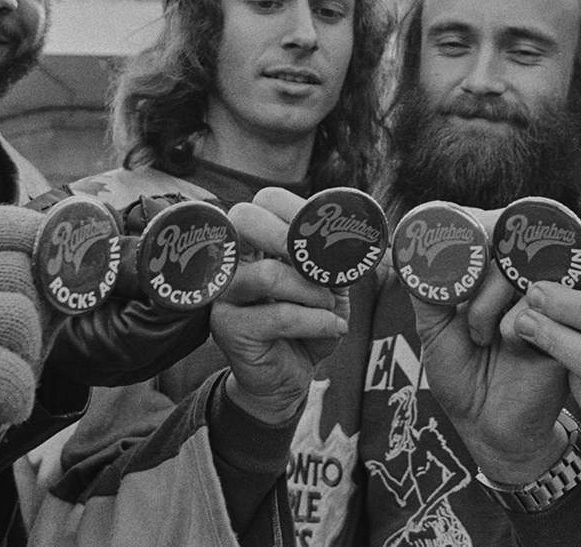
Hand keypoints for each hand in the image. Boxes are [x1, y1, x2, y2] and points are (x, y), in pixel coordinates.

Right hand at [0, 205, 46, 514]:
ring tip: (11, 374)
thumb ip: (45, 285)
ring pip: (18, 316)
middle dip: (40, 313)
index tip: (62, 256)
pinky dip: (18, 396)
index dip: (34, 232)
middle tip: (25, 347)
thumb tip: (98, 252)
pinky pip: (5, 371)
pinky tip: (5, 407)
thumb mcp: (14, 316)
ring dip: (30, 354)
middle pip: (17, 271)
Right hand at [214, 188, 349, 424]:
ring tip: (329, 305)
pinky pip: (278, 316)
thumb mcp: (328, 286)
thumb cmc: (306, 324)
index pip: (264, 200)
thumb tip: (356, 238)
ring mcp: (224, 292)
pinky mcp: (226, 327)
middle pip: (245, 218)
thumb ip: (334, 260)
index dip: (298, 208)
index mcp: (255, 240)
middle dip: (289, 235)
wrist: (287, 378)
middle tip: (320, 262)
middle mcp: (232, 259)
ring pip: (268, 274)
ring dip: (311, 291)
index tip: (327, 231)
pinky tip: (333, 328)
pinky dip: (316, 321)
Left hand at [407, 207, 571, 483]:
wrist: (491, 426)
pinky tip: (513, 348)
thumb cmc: (462, 375)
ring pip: (513, 266)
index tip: (442, 244)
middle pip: (499, 235)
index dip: (465, 224)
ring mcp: (547, 292)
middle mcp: (522, 274)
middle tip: (461, 306)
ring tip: (482, 338)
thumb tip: (406, 250)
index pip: (485, 223)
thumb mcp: (433, 327)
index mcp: (492, 270)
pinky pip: (534, 301)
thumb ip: (425, 287)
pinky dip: (512, 326)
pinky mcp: (568, 318)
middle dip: (471, 270)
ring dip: (484, 305)